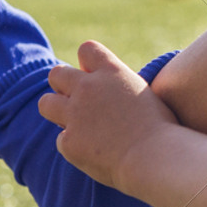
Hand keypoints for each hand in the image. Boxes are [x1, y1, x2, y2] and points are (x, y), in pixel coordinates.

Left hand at [37, 41, 179, 191]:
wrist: (155, 157)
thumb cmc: (160, 129)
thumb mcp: (143, 94)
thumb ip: (118, 87)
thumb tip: (106, 90)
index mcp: (111, 71)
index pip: (86, 49)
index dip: (87, 63)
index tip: (94, 77)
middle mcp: (88, 88)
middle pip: (57, 74)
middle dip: (63, 86)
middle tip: (77, 102)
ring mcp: (74, 114)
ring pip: (46, 103)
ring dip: (56, 111)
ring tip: (74, 123)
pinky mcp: (68, 141)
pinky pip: (62, 140)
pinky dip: (74, 146)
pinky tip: (93, 154)